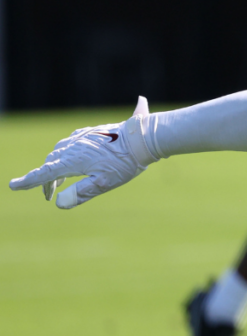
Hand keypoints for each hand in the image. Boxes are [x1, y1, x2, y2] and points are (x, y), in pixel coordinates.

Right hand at [9, 97, 158, 208]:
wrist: (143, 137)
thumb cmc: (126, 163)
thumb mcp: (104, 183)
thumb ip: (81, 193)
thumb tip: (59, 204)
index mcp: (73, 160)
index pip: (45, 173)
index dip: (29, 181)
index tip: (13, 186)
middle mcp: (73, 146)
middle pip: (51, 163)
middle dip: (46, 179)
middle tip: (48, 194)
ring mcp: (82, 137)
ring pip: (60, 151)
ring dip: (56, 165)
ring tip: (59, 179)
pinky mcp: (91, 131)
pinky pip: (71, 142)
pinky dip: (66, 153)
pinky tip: (74, 157)